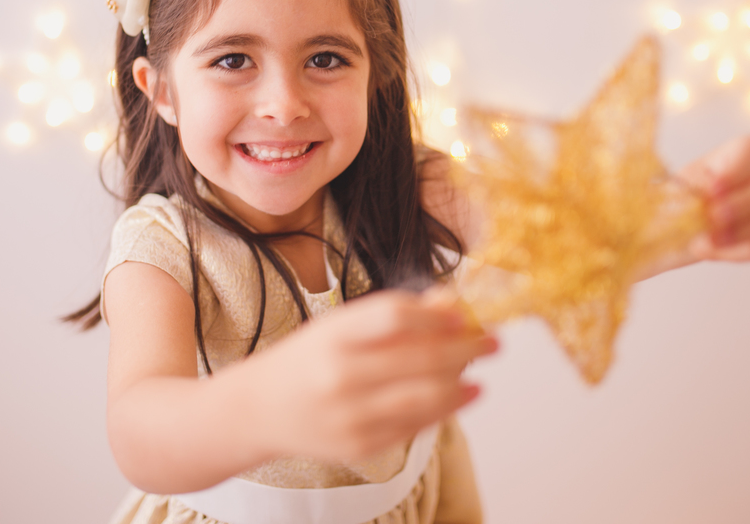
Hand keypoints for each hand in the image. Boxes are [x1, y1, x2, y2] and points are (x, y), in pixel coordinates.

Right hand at [238, 288, 497, 462]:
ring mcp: (349, 416)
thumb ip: (394, 316)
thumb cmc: (307, 360)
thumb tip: (451, 304)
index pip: (394, 316)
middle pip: (419, 359)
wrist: (257, 410)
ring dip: (461, 384)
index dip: (435, 314)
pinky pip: (413, 426)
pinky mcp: (359, 446)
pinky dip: (443, 409)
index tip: (462, 313)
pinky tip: (460, 395)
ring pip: (423, 398)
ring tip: (479, 374)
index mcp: (333, 335)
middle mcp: (339, 375)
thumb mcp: (341, 325)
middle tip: (493, 341)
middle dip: (465, 349)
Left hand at [679, 135, 749, 263]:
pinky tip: (731, 253)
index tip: (713, 189)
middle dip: (744, 205)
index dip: (735, 170)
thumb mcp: (683, 188)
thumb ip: (696, 189)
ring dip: (746, 233)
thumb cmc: (686, 198)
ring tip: (711, 241)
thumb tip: (707, 199)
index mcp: (748, 152)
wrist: (684, 227)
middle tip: (713, 219)